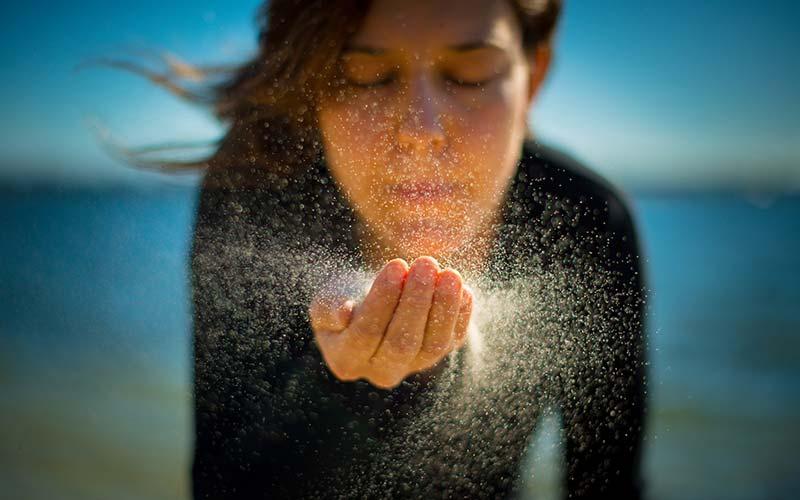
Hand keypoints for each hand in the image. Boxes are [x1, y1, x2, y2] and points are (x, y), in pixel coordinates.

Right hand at [309, 256, 472, 388]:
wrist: (373, 301)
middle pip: (402, 342)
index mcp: (346, 360)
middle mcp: (381, 371)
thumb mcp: (327, 298)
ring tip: (448, 274)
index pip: (366, 333)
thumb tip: (344, 314)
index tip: (396, 264)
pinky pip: (453, 339)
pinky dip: (460, 314)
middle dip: (416, 301)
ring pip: (433, 345)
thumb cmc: (345, 297)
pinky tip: (461, 287)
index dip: (382, 299)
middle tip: (425, 263)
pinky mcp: (438, 354)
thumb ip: (328, 307)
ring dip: (443, 307)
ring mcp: (413, 366)